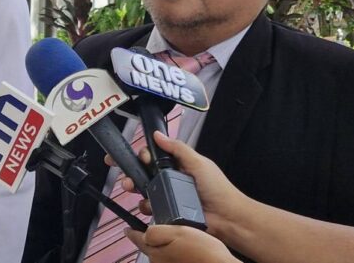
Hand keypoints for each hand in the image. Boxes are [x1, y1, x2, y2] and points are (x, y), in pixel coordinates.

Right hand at [118, 131, 249, 238]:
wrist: (227, 218)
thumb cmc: (217, 189)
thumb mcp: (198, 162)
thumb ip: (177, 148)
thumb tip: (158, 135)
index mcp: (177, 166)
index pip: (154, 156)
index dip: (143, 155)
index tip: (140, 157)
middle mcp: (170, 180)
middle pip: (143, 172)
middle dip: (130, 172)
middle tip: (126, 175)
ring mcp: (167, 196)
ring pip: (143, 189)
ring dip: (133, 187)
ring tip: (130, 188)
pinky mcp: (166, 212)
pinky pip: (149, 207)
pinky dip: (145, 206)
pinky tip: (146, 205)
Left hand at [126, 225, 236, 262]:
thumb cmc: (203, 252)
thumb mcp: (178, 232)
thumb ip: (156, 232)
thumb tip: (144, 232)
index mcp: (154, 252)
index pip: (137, 239)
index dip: (132, 232)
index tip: (127, 229)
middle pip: (148, 248)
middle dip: (151, 239)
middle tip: (162, 229)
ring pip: (159, 254)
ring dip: (164, 247)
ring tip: (178, 240)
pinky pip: (170, 259)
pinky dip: (173, 254)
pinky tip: (185, 250)